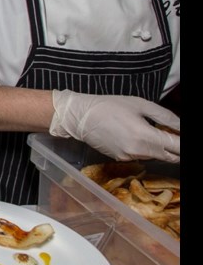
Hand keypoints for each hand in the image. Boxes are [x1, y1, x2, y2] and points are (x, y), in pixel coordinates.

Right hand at [49, 90, 179, 161]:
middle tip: (171, 135)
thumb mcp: (140, 104)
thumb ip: (165, 117)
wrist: (80, 117)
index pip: (177, 147)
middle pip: (170, 157)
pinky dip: (146, 148)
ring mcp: (130, 157)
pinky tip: (136, 135)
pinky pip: (142, 155)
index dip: (183, 143)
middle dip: (176, 148)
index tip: (181, 137)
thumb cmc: (110, 106)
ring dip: (160, 147)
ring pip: (156, 156)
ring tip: (151, 131)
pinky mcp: (121, 159)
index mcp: (146, 137)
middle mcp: (140, 152)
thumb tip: (181, 127)